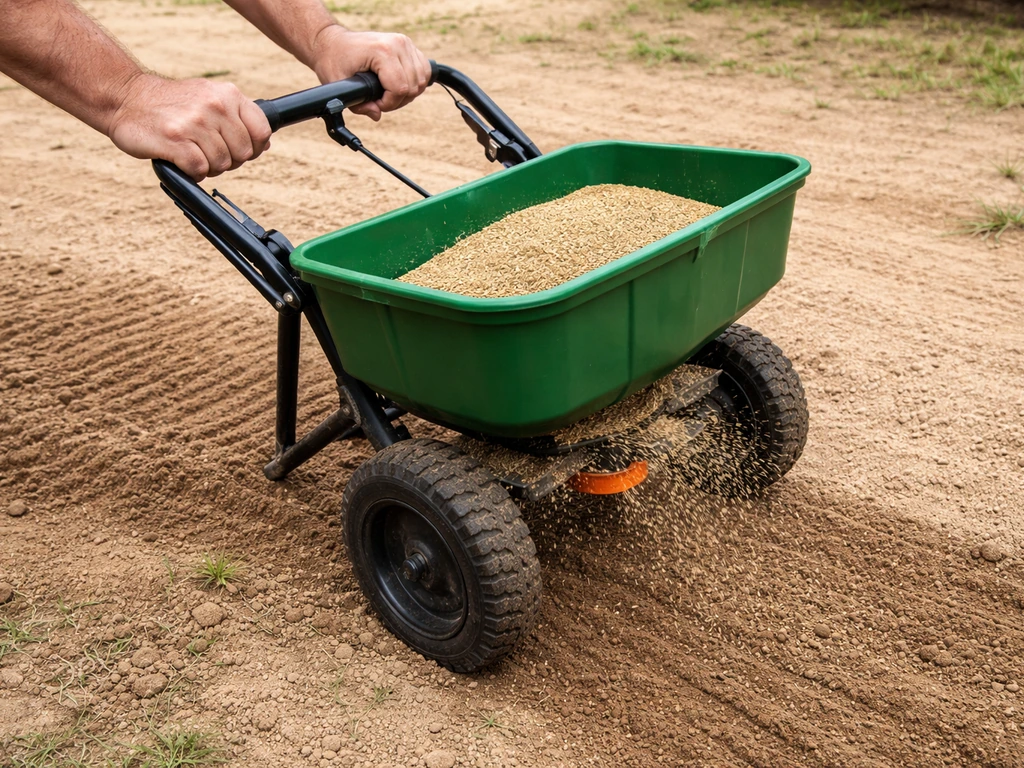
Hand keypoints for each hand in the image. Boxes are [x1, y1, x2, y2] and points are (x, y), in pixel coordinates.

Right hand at [107, 74, 271, 180]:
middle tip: (207, 152)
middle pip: (243, 153)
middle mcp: (214, 106)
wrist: (126, 98)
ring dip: (207, 167)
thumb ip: (237, 118)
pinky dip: (192, 172)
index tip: (238, 150)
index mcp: (228, 94)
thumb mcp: (209, 98)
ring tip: (190, 153)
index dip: (254, 148)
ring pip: (222, 164)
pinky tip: (180, 160)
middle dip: (228, 160)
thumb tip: (265, 144)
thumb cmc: (172, 104)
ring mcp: (195, 123)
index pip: (262, 131)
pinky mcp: (175, 140)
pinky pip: (200, 170)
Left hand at [311, 27, 430, 120]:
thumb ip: (359, 105)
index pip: (400, 88)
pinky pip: (424, 71)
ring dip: (407, 93)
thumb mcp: (340, 85)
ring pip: (421, 80)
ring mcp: (405, 43)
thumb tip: (377, 115)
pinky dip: (415, 83)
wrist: (333, 42)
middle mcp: (398, 44)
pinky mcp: (409, 45)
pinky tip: (399, 85)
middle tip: (379, 100)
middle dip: (397, 100)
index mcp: (382, 51)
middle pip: (413, 86)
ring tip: (388, 93)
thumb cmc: (334, 61)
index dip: (389, 104)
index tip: (375, 104)